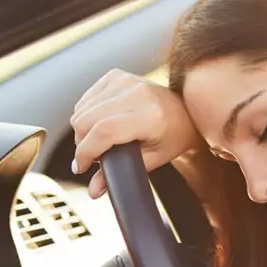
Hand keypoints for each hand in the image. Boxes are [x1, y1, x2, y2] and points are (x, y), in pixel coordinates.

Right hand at [70, 69, 201, 197]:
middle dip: (82, 144)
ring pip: (81, 109)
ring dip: (83, 130)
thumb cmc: (172, 136)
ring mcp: (125, 80)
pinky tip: (100, 123)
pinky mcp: (116, 75)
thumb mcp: (151, 160)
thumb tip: (93, 191)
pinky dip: (86, 114)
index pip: (104, 131)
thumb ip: (121, 174)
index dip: (86, 151)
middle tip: (93, 157)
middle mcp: (137, 93)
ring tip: (99, 141)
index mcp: (150, 115)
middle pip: (86, 119)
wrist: (185, 111)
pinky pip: (85, 98)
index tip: (81, 167)